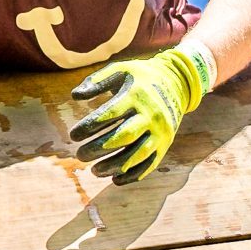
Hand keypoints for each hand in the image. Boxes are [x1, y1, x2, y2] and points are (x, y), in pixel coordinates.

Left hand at [70, 46, 206, 184]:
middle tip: (80, 155)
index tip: (73, 135)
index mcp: (136, 95)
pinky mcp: (166, 143)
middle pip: (123, 137)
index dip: (89, 126)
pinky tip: (115, 179)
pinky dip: (133, 175)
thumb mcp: (120, 70)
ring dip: (114, 166)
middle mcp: (151, 115)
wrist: (177, 83)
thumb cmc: (140, 77)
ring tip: (94, 171)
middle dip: (98, 149)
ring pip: (137, 154)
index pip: (109, 114)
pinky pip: (150, 164)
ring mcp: (160, 131)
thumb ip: (96, 81)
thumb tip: (74, 96)